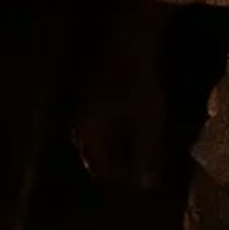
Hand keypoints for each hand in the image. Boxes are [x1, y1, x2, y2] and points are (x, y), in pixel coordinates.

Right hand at [72, 0, 174, 190]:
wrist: (128, 45)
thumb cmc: (138, 84)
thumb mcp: (149, 122)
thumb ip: (146, 155)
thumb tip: (146, 185)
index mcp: (90, 133)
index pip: (100, 168)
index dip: (123, 178)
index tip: (146, 181)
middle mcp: (79, 124)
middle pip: (94, 156)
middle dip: (116, 165)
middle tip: (141, 168)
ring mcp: (83, 109)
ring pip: (95, 140)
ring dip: (114, 150)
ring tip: (137, 151)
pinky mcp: (90, 97)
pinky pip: (99, 126)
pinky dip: (114, 135)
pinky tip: (130, 130)